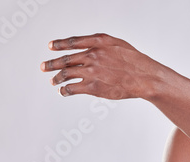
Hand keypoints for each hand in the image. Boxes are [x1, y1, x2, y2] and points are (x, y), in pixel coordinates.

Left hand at [40, 33, 157, 99]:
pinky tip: (63, 91)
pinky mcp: (93, 86)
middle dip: (52, 64)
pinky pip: (73, 88)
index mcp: (98, 42)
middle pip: (65, 59)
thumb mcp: (119, 45)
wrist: (145, 77)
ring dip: (57, 78)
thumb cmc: (136, 62)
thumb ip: (102, 44)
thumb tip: (90, 47)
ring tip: (53, 81)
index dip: (60, 44)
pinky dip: (65, 90)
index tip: (51, 46)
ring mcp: (91, 71)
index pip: (73, 42)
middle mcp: (92, 55)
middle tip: (44, 67)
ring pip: (66, 74)